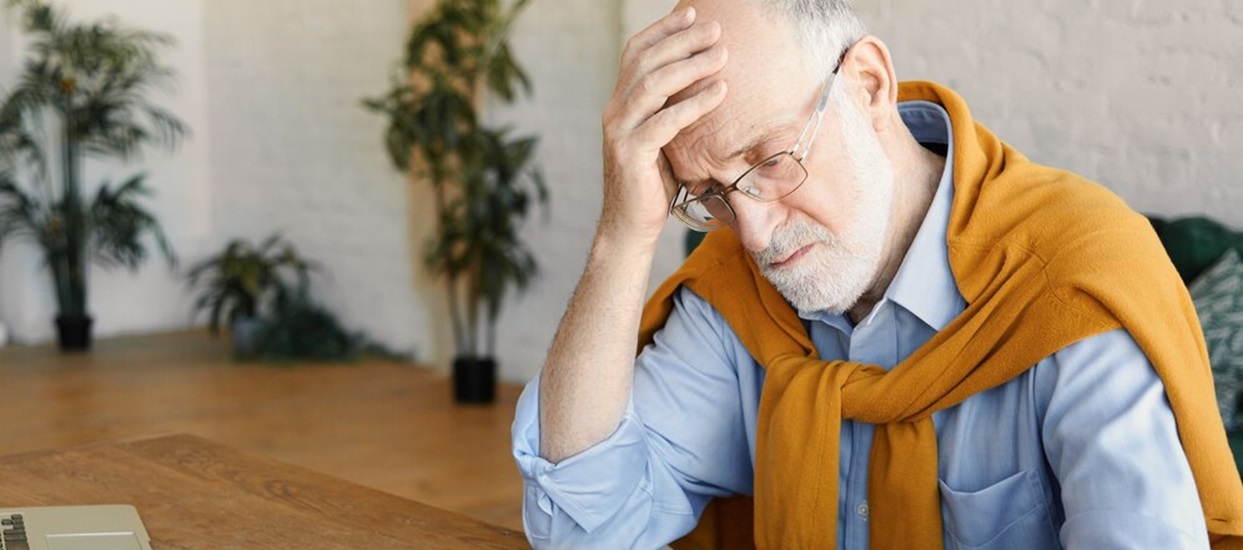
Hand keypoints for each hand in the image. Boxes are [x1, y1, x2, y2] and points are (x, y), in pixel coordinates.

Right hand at [599, 7, 727, 244]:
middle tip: (715, 29)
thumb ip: (670, 111)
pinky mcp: (631, 154)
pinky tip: (718, 93)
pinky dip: (693, 104)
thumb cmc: (652, 184)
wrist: (630, 227)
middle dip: (681, 41)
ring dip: (690, 66)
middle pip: (645, 62)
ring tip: (721, 55)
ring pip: (652, 87)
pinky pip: (664, 122)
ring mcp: (619, 132)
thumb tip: (704, 82)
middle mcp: (614, 112)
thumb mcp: (661, 139)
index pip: (635, 54)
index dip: (662, 31)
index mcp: (620, 104)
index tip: (691, 14)